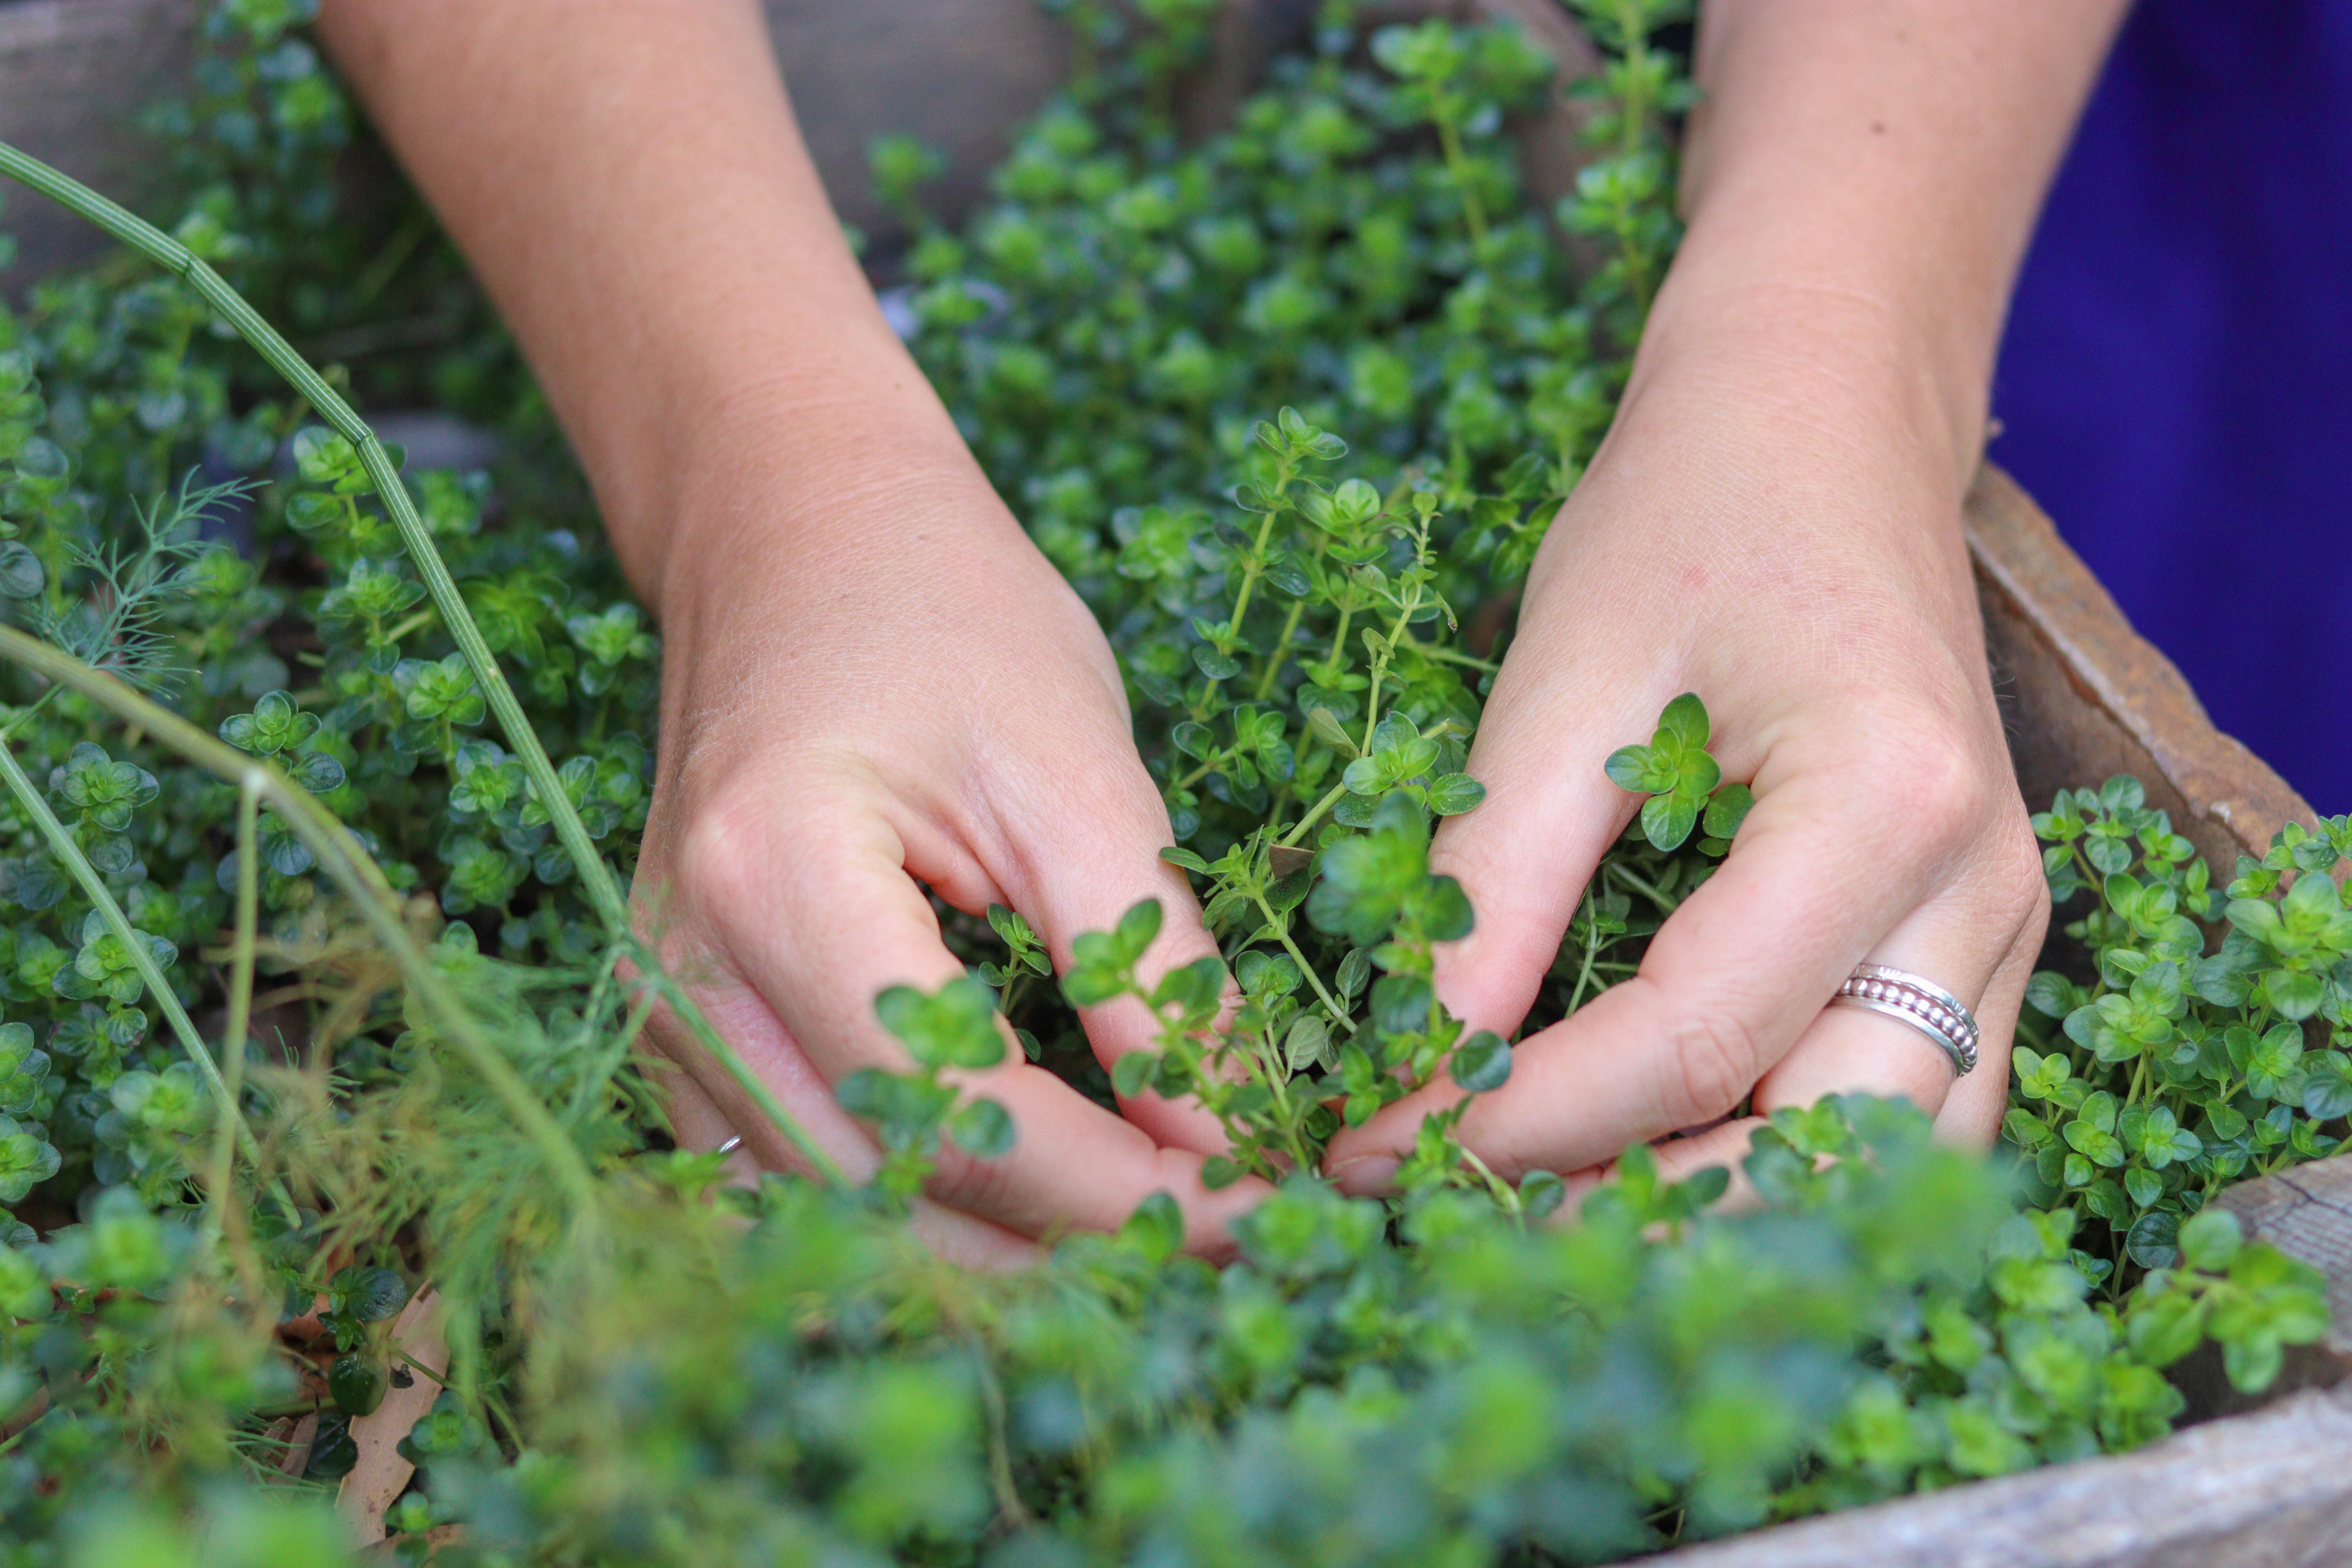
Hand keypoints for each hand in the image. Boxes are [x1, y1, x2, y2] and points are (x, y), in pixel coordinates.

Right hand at [634, 418, 1263, 1258]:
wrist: (800, 537)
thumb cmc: (948, 618)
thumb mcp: (1080, 777)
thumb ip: (1150, 971)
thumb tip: (1230, 1148)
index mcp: (774, 882)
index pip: (955, 1110)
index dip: (1117, 1188)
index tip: (1258, 1207)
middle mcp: (683, 975)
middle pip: (888, 1190)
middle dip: (1073, 1248)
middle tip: (1232, 1244)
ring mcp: (662, 1016)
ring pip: (837, 1216)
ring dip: (1001, 1258)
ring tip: (1154, 1244)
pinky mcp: (684, 1031)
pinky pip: (797, 1177)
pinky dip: (921, 1215)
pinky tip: (1034, 1218)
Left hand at [1326, 299, 2048, 1195]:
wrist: (1821, 420)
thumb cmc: (1690, 513)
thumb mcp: (1563, 675)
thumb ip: (1496, 882)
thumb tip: (1414, 1067)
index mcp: (1890, 806)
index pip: (1694, 1041)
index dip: (1524, 1124)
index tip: (1377, 1153)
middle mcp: (1982, 892)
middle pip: (1820, 1146)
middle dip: (1629, 1213)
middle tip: (1451, 1218)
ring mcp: (2000, 925)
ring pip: (1883, 1158)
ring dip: (1714, 1211)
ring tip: (1539, 1208)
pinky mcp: (1973, 936)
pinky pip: (1898, 1105)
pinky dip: (1775, 1157)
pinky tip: (1641, 1155)